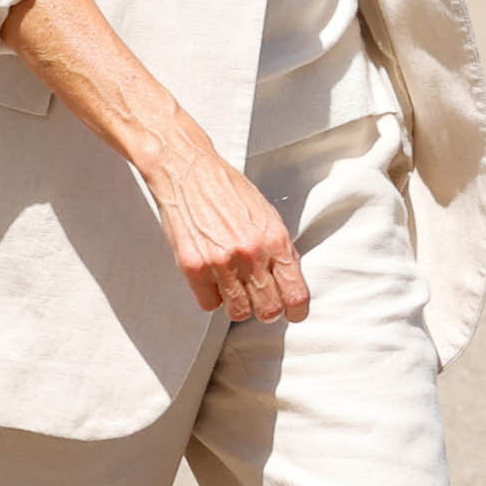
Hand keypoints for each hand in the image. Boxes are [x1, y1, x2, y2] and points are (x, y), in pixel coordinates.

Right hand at [144, 122, 309, 323]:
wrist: (189, 172)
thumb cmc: (227, 190)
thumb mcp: (267, 215)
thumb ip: (278, 249)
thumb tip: (288, 280)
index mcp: (275, 240)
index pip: (295, 294)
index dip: (295, 310)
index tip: (292, 312)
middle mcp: (251, 254)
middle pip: (268, 310)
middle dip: (266, 310)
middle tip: (260, 301)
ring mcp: (221, 263)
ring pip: (239, 312)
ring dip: (238, 305)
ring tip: (234, 288)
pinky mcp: (194, 267)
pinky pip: (209, 304)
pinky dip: (212, 296)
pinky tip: (212, 279)